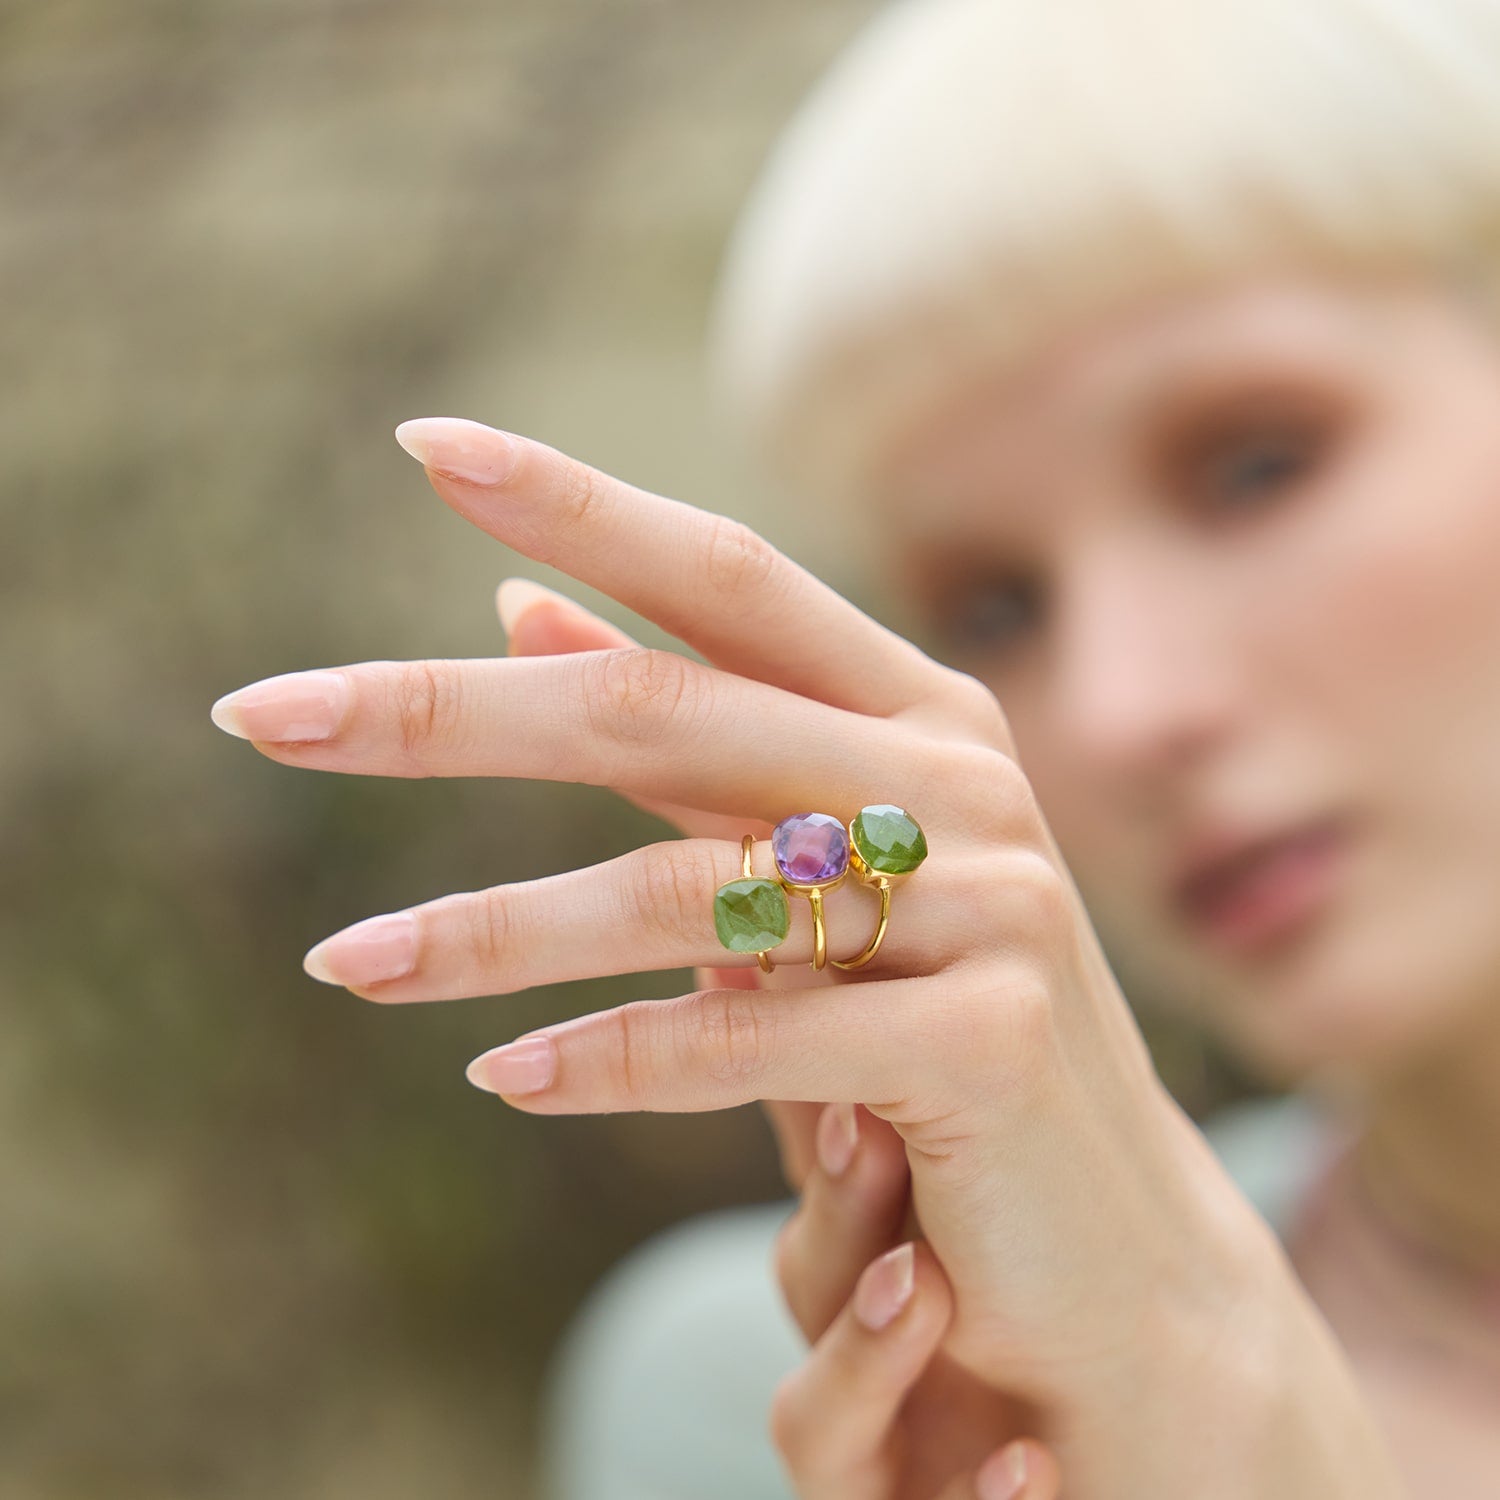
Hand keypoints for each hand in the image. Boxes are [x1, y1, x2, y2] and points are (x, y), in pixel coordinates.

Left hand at [211, 418, 1400, 1497]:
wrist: (1100, 1233)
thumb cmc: (930, 1030)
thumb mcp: (810, 870)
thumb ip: (678, 742)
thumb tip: (521, 610)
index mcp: (917, 715)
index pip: (726, 575)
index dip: (579, 504)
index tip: (426, 441)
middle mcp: (959, 781)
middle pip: (664, 711)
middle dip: (446, 715)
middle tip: (263, 715)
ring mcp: (991, 904)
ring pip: (683, 895)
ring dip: (491, 932)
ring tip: (341, 966)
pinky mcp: (992, 1042)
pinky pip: (750, 1044)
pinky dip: (614, 1060)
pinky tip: (502, 1078)